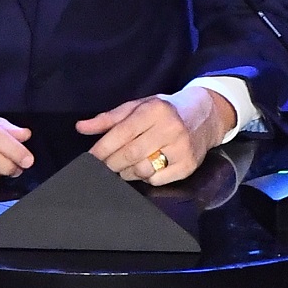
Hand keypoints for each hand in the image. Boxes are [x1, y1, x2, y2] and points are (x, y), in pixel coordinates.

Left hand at [76, 86, 235, 184]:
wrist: (206, 115)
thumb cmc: (165, 110)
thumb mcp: (138, 106)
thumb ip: (109, 118)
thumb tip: (81, 127)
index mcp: (155, 110)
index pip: (122, 133)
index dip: (102, 148)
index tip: (90, 158)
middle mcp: (170, 128)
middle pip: (130, 154)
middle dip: (111, 164)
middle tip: (102, 167)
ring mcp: (182, 148)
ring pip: (143, 170)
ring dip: (127, 173)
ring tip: (123, 168)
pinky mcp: (189, 165)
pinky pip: (158, 180)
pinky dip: (146, 178)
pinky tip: (145, 169)